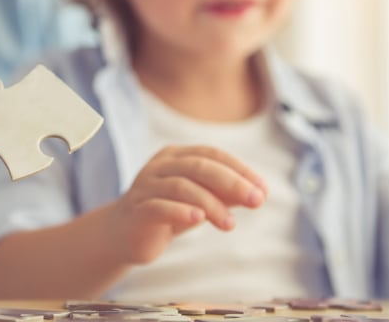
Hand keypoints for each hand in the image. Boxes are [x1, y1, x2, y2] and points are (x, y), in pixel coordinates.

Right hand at [104, 145, 266, 264]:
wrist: (125, 234)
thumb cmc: (169, 213)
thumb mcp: (201, 201)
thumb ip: (226, 195)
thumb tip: (260, 193)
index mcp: (177, 156)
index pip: (212, 154)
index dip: (240, 169)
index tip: (263, 189)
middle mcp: (160, 165)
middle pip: (199, 166)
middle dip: (232, 182)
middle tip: (257, 201)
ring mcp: (146, 185)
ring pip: (181, 186)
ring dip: (211, 204)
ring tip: (230, 224)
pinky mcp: (137, 209)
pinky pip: (159, 206)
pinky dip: (180, 211)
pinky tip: (197, 219)